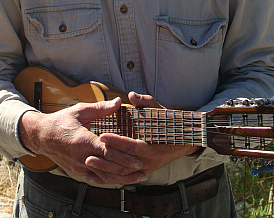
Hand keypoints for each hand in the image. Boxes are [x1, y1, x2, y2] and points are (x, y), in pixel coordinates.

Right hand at [18, 98, 147, 184]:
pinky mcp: (77, 173)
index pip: (107, 152)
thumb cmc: (61, 121)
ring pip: (103, 177)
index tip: (137, 159)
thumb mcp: (81, 110)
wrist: (42, 136)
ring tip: (137, 178)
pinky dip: (110, 180)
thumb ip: (101, 108)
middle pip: (108, 168)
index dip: (123, 157)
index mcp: (83, 141)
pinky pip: (96, 179)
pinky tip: (121, 180)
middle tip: (143, 170)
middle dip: (127, 170)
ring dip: (121, 179)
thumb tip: (118, 102)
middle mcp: (81, 158)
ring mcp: (79, 167)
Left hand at [85, 92, 199, 183]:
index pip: (132, 145)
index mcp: (154, 146)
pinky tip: (94, 176)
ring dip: (105, 170)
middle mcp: (151, 161)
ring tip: (89, 164)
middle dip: (106, 158)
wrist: (184, 141)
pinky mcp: (142, 173)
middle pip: (125, 163)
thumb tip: (131, 95)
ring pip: (123, 174)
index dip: (117, 141)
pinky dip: (109, 178)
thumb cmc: (170, 123)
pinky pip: (124, 178)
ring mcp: (147, 169)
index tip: (102, 135)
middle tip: (88, 154)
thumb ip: (145, 102)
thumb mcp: (159, 110)